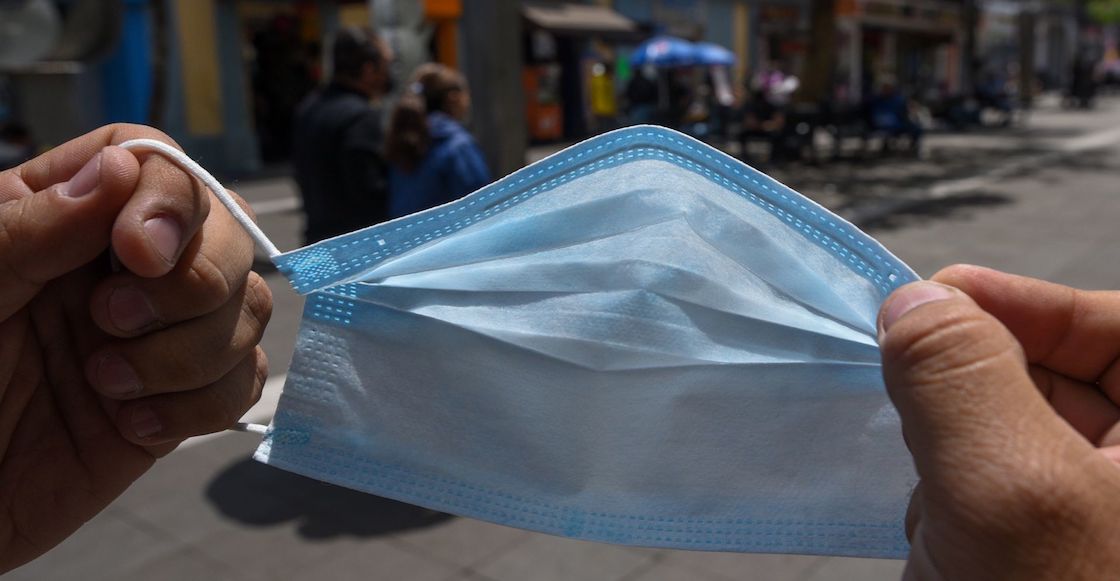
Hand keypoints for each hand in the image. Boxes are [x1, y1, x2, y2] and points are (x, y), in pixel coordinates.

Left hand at [0, 125, 271, 571]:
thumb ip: (33, 228)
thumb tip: (122, 167)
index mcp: (62, 219)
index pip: (156, 164)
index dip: (171, 198)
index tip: (136, 253)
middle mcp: (124, 270)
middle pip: (227, 233)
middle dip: (191, 284)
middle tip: (108, 322)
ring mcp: (159, 337)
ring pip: (249, 309)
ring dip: (190, 352)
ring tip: (105, 383)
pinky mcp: (180, 404)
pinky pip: (243, 384)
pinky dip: (202, 404)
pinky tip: (131, 424)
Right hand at [878, 265, 1119, 579]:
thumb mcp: (1006, 483)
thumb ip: (958, 374)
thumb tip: (913, 300)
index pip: (1113, 327)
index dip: (1029, 303)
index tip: (938, 299)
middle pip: (1056, 372)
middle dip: (978, 381)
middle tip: (922, 398)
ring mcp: (1086, 512)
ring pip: (1006, 429)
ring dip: (954, 444)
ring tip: (942, 498)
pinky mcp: (1036, 548)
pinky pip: (985, 486)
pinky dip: (949, 494)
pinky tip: (940, 533)